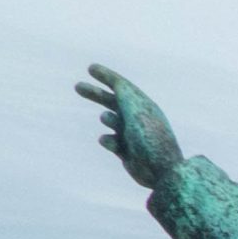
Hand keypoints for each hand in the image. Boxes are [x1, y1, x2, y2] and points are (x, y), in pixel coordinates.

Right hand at [76, 64, 181, 190]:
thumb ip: (124, 93)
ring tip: (110, 121)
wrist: (159, 171)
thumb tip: (117, 82)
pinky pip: (108, 140)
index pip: (124, 88)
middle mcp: (139, 119)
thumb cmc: (149, 137)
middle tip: (77, 87)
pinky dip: (108, 140)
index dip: (108, 77)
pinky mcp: (125, 151)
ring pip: (109, 120)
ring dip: (107, 119)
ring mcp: (132, 135)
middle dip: (96, 94)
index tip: (90, 68)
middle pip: (112, 102)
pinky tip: (114, 144)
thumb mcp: (135, 110)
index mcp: (145, 107)